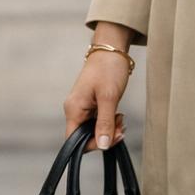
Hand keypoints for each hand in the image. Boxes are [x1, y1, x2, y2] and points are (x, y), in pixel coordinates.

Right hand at [63, 30, 130, 149]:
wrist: (111, 50)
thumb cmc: (108, 68)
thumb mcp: (109, 97)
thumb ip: (105, 123)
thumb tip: (102, 145)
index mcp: (73, 109)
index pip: (73, 141)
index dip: (92, 145)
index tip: (110, 138)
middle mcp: (75, 110)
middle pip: (85, 137)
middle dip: (104, 136)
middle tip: (121, 127)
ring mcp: (83, 108)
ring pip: (93, 130)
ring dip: (109, 129)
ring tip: (121, 118)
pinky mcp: (91, 105)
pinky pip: (97, 121)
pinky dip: (109, 122)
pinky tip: (118, 115)